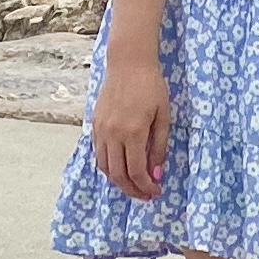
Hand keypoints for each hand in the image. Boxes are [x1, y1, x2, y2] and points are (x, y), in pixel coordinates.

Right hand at [92, 54, 172, 199]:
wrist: (129, 63)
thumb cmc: (151, 86)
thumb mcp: (163, 116)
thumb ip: (158, 146)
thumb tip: (156, 173)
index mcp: (132, 132)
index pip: (136, 172)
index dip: (146, 187)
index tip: (156, 191)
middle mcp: (112, 134)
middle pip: (117, 175)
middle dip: (132, 190)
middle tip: (145, 195)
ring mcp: (101, 130)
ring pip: (104, 167)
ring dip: (118, 181)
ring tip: (133, 185)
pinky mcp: (95, 124)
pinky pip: (98, 153)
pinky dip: (108, 166)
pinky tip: (120, 166)